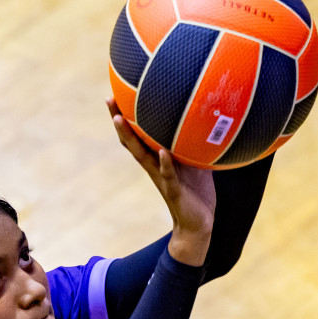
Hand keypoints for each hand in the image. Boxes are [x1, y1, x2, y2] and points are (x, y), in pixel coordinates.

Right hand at [108, 99, 215, 254]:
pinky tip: (162, 151)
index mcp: (157, 159)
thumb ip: (195, 143)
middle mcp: (154, 167)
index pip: (137, 134)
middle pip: (131, 141)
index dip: (126, 116)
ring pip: (142, 156)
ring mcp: (162, 178)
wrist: (198, 224)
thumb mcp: (196, 161)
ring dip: (130, 138)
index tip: (117, 94)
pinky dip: (164, 163)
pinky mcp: (174, 191)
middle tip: (109, 100)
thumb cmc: (197, 191)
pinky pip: (168, 175)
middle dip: (119, 121)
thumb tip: (207, 115)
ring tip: (121, 119)